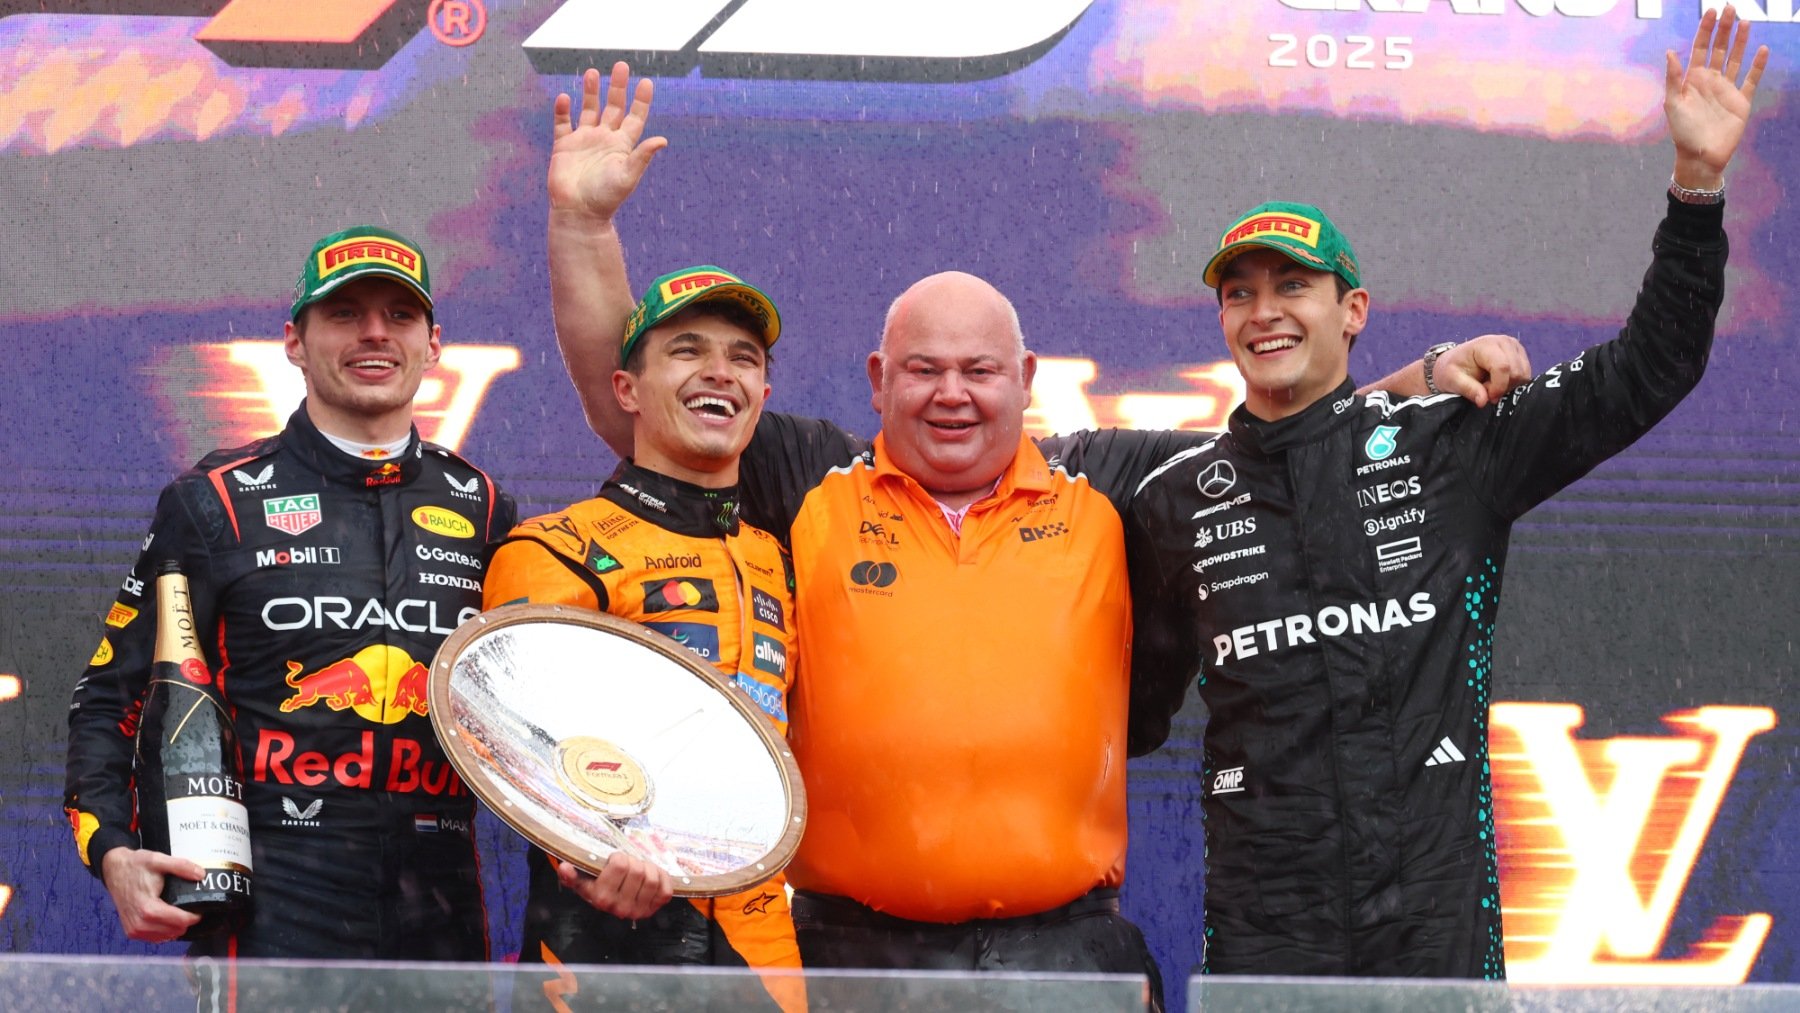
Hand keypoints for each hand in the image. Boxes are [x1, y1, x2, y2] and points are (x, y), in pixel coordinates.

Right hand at [99, 847, 202, 943]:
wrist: (115, 870)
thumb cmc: (135, 866)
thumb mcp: (159, 860)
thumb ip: (181, 866)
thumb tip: (201, 874)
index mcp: (147, 908)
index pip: (181, 921)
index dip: (195, 915)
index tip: (200, 907)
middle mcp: (139, 924)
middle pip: (176, 931)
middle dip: (186, 920)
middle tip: (190, 906)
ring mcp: (134, 930)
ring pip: (167, 936)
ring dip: (176, 926)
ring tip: (179, 910)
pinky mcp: (132, 932)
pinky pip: (156, 938)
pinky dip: (165, 930)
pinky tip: (168, 917)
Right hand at [549, 63, 668, 218]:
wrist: (578, 213)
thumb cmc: (605, 198)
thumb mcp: (627, 176)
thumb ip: (642, 156)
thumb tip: (663, 140)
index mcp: (622, 146)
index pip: (634, 118)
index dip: (641, 101)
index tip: (646, 82)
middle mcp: (604, 140)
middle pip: (613, 107)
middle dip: (617, 87)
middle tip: (621, 65)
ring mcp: (583, 141)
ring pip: (588, 110)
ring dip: (590, 92)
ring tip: (592, 73)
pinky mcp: (564, 146)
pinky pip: (562, 123)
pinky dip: (562, 110)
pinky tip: (564, 97)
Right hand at [555, 852, 673, 919]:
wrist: (614, 905)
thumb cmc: (600, 888)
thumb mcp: (584, 881)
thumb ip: (572, 875)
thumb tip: (563, 867)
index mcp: (601, 897)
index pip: (620, 864)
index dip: (619, 857)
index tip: (614, 861)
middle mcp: (619, 907)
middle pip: (638, 870)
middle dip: (634, 861)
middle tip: (629, 865)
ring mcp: (638, 911)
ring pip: (652, 878)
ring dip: (649, 868)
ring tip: (640, 869)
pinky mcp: (654, 909)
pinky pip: (665, 889)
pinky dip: (662, 878)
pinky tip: (652, 876)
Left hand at [1432, 334, 1531, 408]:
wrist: (1455, 361)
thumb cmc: (1452, 369)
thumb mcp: (1452, 380)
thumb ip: (1468, 390)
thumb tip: (1483, 401)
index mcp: (1486, 344)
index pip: (1503, 367)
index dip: (1498, 387)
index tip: (1488, 397)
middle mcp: (1504, 342)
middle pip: (1516, 372)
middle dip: (1502, 387)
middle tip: (1485, 389)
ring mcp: (1515, 347)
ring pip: (1523, 375)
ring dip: (1508, 385)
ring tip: (1490, 384)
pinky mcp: (1520, 354)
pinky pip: (1525, 375)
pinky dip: (1513, 383)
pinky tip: (1498, 381)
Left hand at [1665, 5, 1768, 188]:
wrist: (1701, 157)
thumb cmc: (1682, 132)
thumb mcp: (1673, 104)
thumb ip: (1673, 78)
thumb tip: (1670, 52)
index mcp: (1693, 79)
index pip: (1700, 48)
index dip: (1706, 31)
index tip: (1712, 12)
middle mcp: (1711, 81)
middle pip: (1720, 49)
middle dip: (1725, 29)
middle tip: (1731, 8)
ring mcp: (1727, 89)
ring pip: (1736, 59)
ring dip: (1741, 41)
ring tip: (1746, 22)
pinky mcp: (1741, 101)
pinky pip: (1751, 79)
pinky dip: (1758, 65)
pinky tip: (1762, 49)